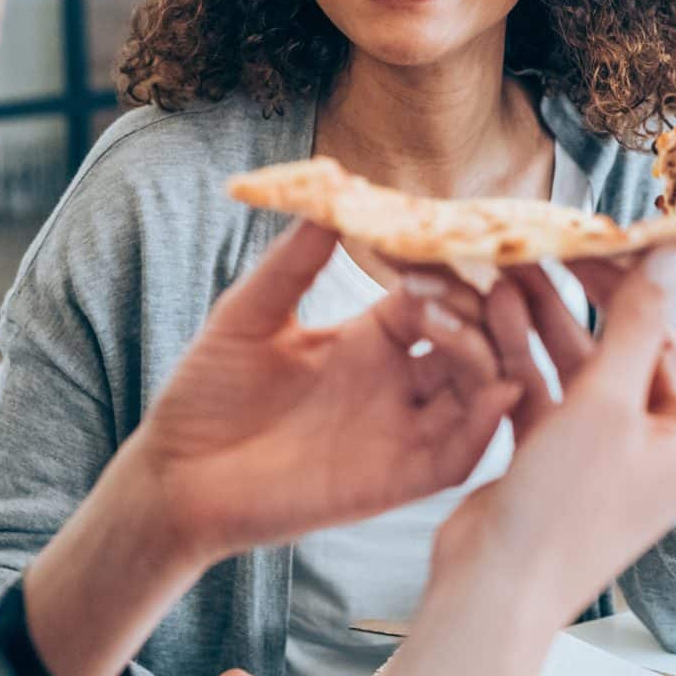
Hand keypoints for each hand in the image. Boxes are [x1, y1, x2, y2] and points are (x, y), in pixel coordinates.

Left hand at [117, 221, 523, 563]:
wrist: (177, 474)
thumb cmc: (207, 393)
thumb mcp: (249, 314)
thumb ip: (292, 261)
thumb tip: (330, 194)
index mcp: (369, 338)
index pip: (435, 294)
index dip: (451, 268)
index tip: (460, 235)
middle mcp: (395, 381)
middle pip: (473, 339)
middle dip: (492, 308)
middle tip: (497, 279)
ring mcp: (399, 431)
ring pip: (479, 391)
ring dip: (493, 354)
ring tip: (490, 320)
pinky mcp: (394, 481)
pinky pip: (459, 455)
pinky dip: (486, 424)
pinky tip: (496, 389)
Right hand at [351, 248, 675, 675]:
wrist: (497, 590)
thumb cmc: (564, 511)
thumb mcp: (606, 404)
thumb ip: (638, 324)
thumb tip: (671, 254)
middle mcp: (665, 437)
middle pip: (655, 339)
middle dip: (617, 287)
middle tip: (582, 238)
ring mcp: (612, 446)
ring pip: (595, 358)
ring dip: (559, 313)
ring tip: (520, 266)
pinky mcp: (561, 453)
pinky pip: (554, 385)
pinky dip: (529, 350)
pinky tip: (497, 312)